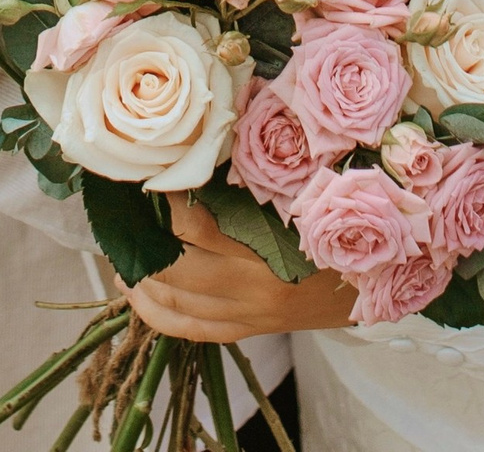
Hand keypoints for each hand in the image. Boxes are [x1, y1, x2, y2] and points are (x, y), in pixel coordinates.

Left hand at [127, 194, 354, 344]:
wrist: (362, 290)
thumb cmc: (334, 236)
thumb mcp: (302, 207)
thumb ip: (257, 190)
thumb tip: (208, 152)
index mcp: (267, 256)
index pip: (199, 232)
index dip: (168, 206)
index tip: (151, 180)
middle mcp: (250, 292)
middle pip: (177, 275)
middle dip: (144, 249)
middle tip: (123, 220)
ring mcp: (244, 317)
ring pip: (175, 306)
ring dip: (141, 283)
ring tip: (121, 257)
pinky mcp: (242, 332)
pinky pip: (187, 331)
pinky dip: (156, 315)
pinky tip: (137, 294)